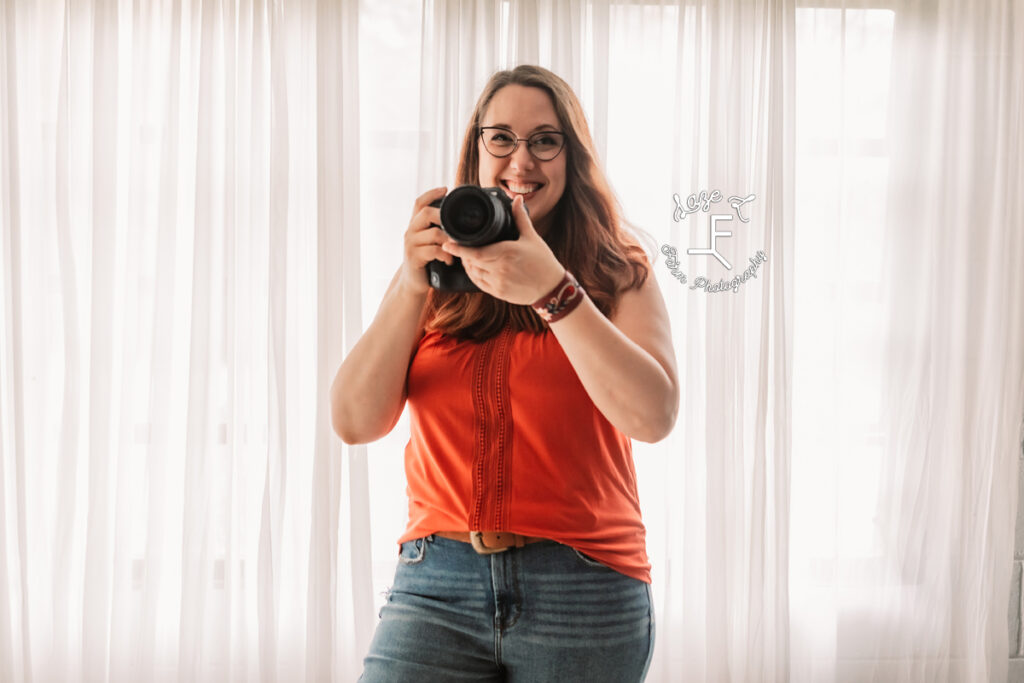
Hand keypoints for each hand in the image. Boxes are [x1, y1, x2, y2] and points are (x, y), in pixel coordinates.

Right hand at [400, 186, 452, 294]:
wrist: (413, 283)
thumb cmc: (427, 262)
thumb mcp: (430, 243)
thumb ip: (437, 231)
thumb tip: (458, 222)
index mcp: (414, 225)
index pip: (419, 203)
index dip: (431, 194)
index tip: (445, 189)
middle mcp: (410, 231)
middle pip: (426, 213)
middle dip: (444, 216)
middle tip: (457, 226)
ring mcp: (411, 244)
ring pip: (434, 233)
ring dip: (449, 240)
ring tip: (456, 248)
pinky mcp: (414, 257)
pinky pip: (434, 250)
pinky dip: (445, 254)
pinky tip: (449, 260)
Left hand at [441, 195, 564, 305]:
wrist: (552, 288)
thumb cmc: (543, 261)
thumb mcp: (532, 238)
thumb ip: (521, 218)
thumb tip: (517, 200)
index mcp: (507, 252)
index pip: (475, 252)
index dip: (459, 249)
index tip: (447, 243)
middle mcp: (500, 269)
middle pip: (471, 262)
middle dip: (462, 255)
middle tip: (457, 246)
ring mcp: (499, 282)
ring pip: (474, 274)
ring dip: (467, 265)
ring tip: (465, 256)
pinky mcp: (499, 293)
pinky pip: (480, 284)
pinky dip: (474, 275)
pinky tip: (474, 268)